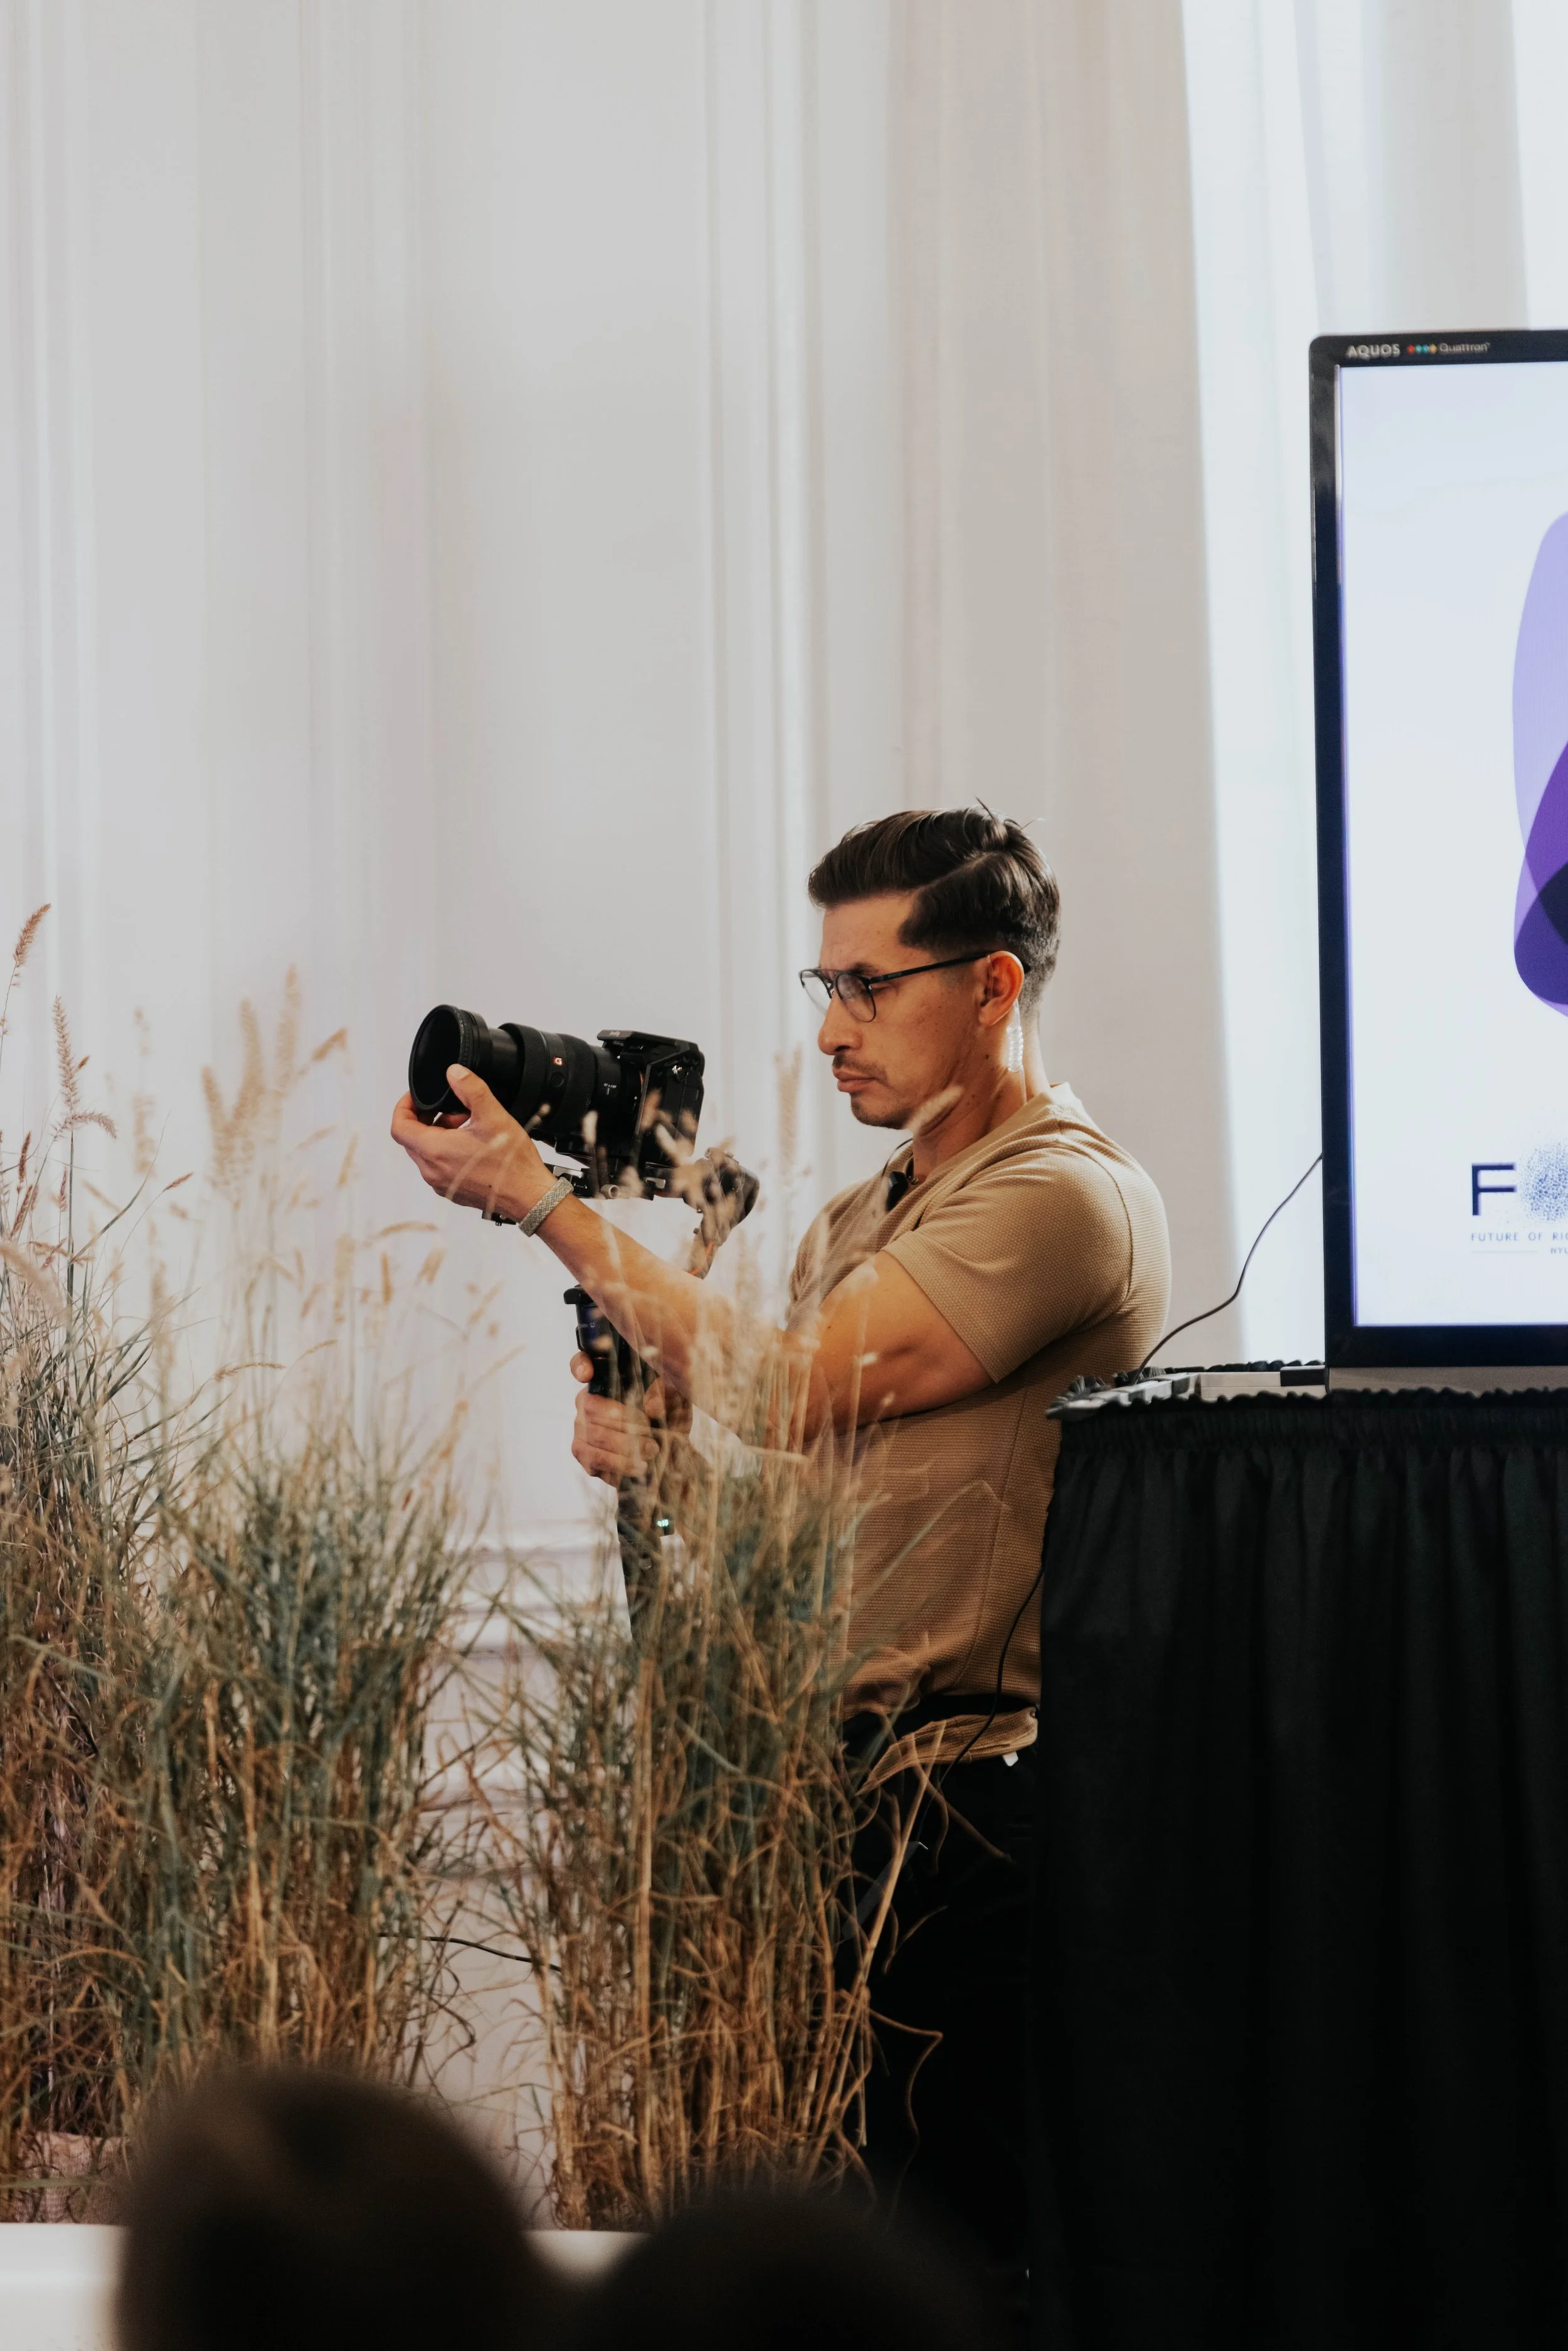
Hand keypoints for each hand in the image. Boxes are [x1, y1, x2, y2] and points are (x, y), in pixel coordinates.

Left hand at [390, 1065, 548, 1222]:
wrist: (529, 1196)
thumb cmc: (512, 1164)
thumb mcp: (493, 1116)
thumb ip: (471, 1089)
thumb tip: (455, 1073)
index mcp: (435, 1151)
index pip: (399, 1126)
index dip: (404, 1106)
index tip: (417, 1098)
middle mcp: (432, 1171)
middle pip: (412, 1139)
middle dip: (428, 1119)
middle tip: (453, 1110)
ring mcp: (441, 1184)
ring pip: (426, 1152)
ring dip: (439, 1135)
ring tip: (466, 1126)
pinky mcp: (452, 1190)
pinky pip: (438, 1166)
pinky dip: (446, 1151)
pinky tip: (471, 1145)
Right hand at [570, 1350, 666, 1485]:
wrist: (672, 1449)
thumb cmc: (668, 1416)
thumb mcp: (673, 1398)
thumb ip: (662, 1395)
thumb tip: (652, 1407)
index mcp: (607, 1378)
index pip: (581, 1363)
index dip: (580, 1366)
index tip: (587, 1375)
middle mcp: (588, 1401)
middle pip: (591, 1407)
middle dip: (623, 1422)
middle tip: (650, 1432)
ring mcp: (581, 1428)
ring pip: (594, 1436)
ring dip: (624, 1446)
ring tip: (651, 1452)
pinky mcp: (584, 1455)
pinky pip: (594, 1460)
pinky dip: (618, 1465)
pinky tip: (638, 1467)